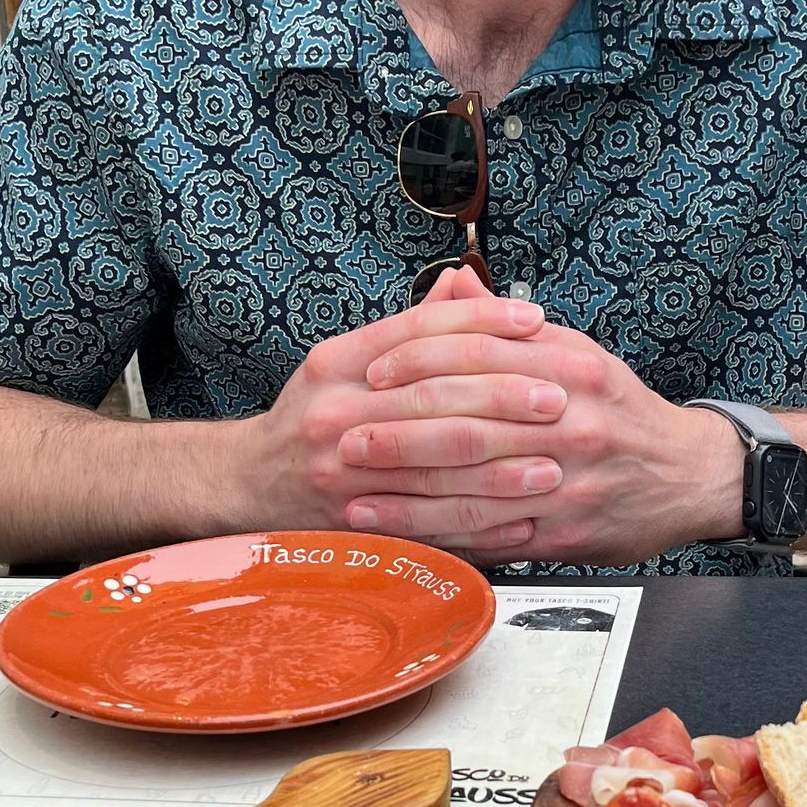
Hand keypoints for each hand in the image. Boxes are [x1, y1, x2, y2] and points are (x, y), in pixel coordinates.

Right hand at [223, 268, 567, 553]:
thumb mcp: (346, 361)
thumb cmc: (311, 416)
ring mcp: (340, 473)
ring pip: (433, 468)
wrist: (248, 484)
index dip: (481, 321)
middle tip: (558, 398)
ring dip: (500, 469)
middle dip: (502, 399)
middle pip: (431, 398)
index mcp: (337, 363)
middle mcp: (335, 414)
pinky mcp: (352, 523)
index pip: (418, 331)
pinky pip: (426, 525)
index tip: (534, 320)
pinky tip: (520, 520)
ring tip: (551, 465)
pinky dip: (477, 524)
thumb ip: (410, 328)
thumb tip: (465, 281)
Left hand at [339, 311, 747, 562]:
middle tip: (344, 437)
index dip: (415, 362)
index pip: (477, 354)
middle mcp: (570, 418)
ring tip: (353, 493)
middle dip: (396, 432)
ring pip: (472, 485)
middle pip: (466, 422)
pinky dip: (441, 534)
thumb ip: (509, 327)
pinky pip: (492, 532)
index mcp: (569, 366)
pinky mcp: (565, 528)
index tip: (370, 371)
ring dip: (405, 492)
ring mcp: (567, 477)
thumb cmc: (620, 411)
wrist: (690, 475)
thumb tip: (453, 285)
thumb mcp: (578, 352)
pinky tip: (402, 532)